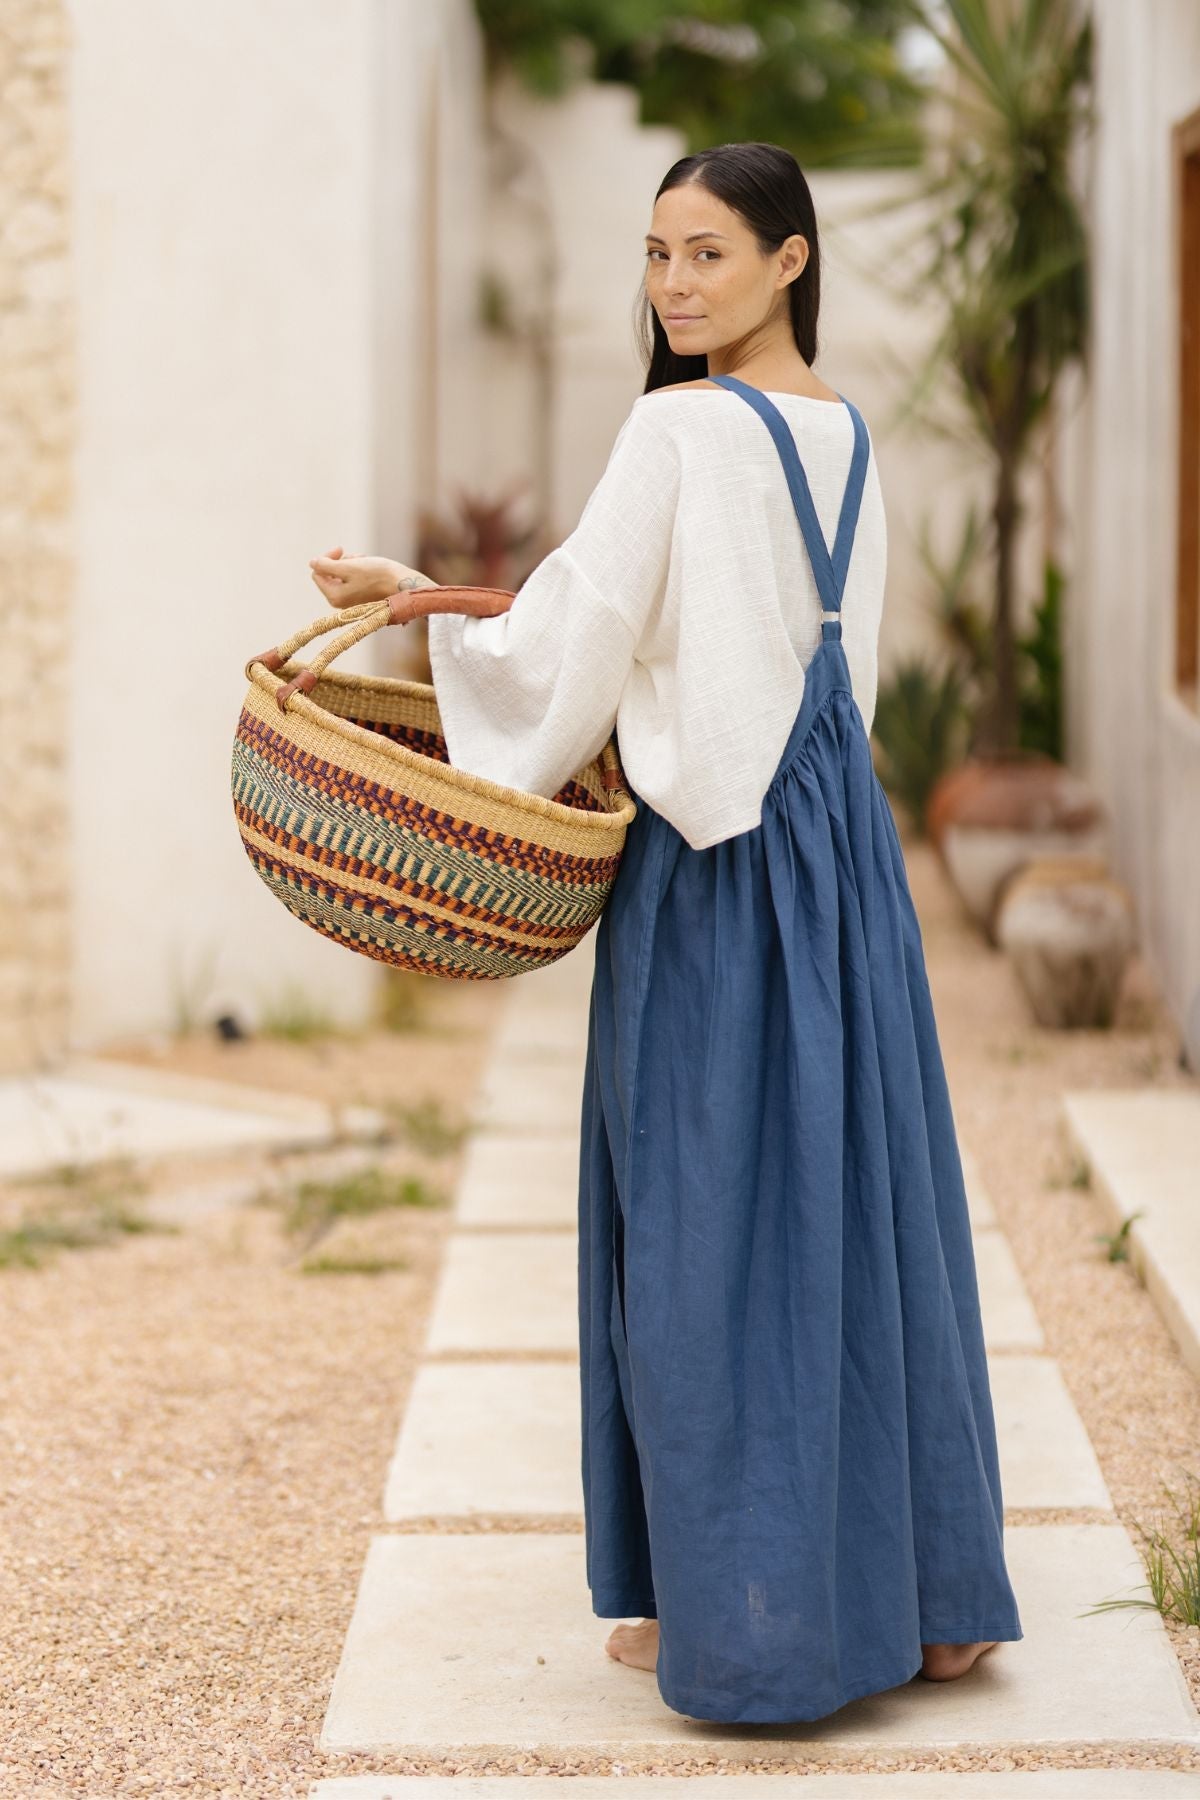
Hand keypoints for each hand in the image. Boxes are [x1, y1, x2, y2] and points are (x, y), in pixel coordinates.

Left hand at [309, 545, 434, 608]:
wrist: (404, 584)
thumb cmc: (378, 575)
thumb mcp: (349, 566)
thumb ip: (326, 565)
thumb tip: (312, 563)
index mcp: (334, 597)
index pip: (317, 572)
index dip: (326, 558)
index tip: (341, 549)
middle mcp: (341, 602)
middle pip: (329, 573)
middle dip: (341, 561)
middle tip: (357, 556)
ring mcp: (352, 600)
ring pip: (342, 574)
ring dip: (351, 563)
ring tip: (366, 561)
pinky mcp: (363, 596)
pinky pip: (353, 578)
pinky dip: (359, 569)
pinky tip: (370, 565)